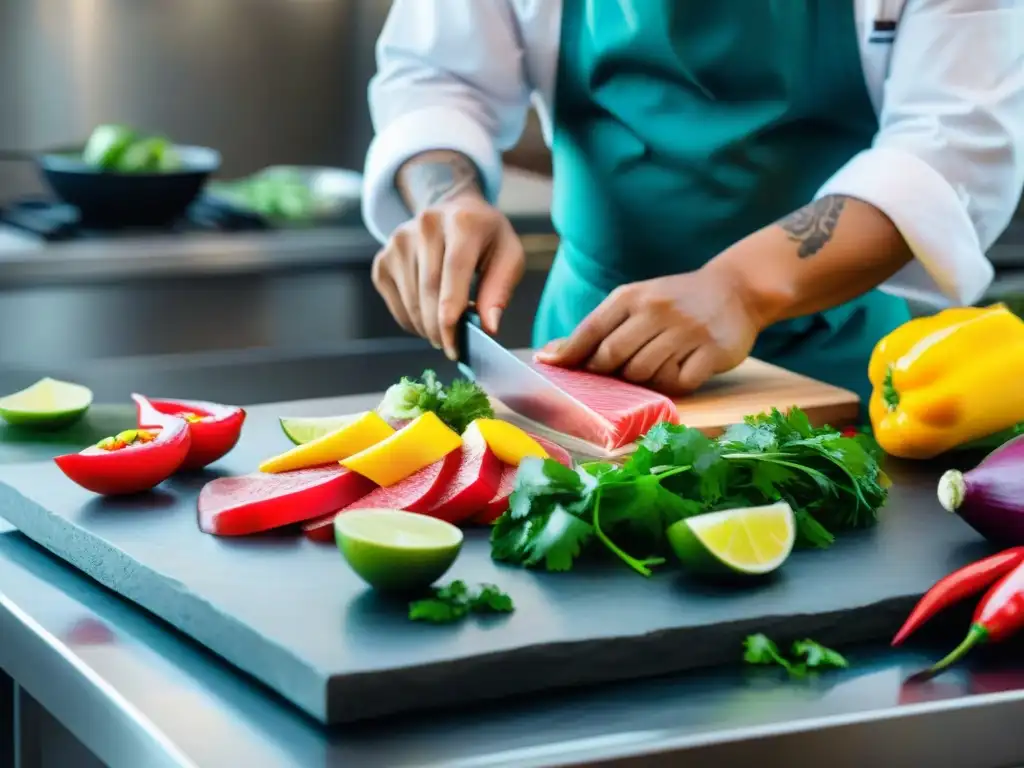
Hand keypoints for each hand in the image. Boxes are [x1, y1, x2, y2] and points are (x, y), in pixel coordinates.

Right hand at [371, 196, 524, 358]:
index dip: (452, 317)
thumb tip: (489, 327)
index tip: (455, 348)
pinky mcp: (384, 258)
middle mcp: (425, 226)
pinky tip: (429, 316)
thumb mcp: (509, 256)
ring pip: (410, 302)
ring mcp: (399, 241)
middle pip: (427, 292)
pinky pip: (396, 304)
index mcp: (461, 222)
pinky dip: (412, 321)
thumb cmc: (486, 238)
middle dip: (439, 330)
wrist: (454, 211)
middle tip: (451, 347)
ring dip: (427, 328)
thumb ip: (500, 290)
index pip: (452, 275)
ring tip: (445, 329)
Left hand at [535, 263, 764, 394]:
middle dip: (607, 372)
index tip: (550, 368)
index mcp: (633, 296)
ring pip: (644, 374)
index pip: (590, 331)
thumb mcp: (635, 302)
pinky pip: (678, 383)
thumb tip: (548, 356)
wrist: (736, 289)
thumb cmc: (673, 302)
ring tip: (656, 363)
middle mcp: (657, 310)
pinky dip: (674, 383)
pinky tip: (680, 368)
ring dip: (643, 378)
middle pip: (612, 358)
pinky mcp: (712, 351)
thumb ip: (596, 328)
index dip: (569, 354)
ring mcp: (686, 331)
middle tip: (617, 371)